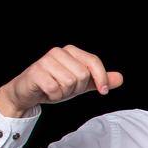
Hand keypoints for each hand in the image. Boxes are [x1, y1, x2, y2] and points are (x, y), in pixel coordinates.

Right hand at [0, 45, 123, 118]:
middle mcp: (58, 52)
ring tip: (55, 89)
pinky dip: (54, 96)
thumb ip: (100, 80)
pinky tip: (46, 92)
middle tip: (65, 88)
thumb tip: (120, 78)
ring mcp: (45, 61)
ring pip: (69, 82)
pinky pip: (55, 89)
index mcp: (71, 51)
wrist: (28, 93)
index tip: (103, 92)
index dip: (102, 79)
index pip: (94, 62)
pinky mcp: (36, 72)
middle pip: (82, 75)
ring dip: (64, 92)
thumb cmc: (54, 85)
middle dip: (76, 88)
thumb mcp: (81, 84)